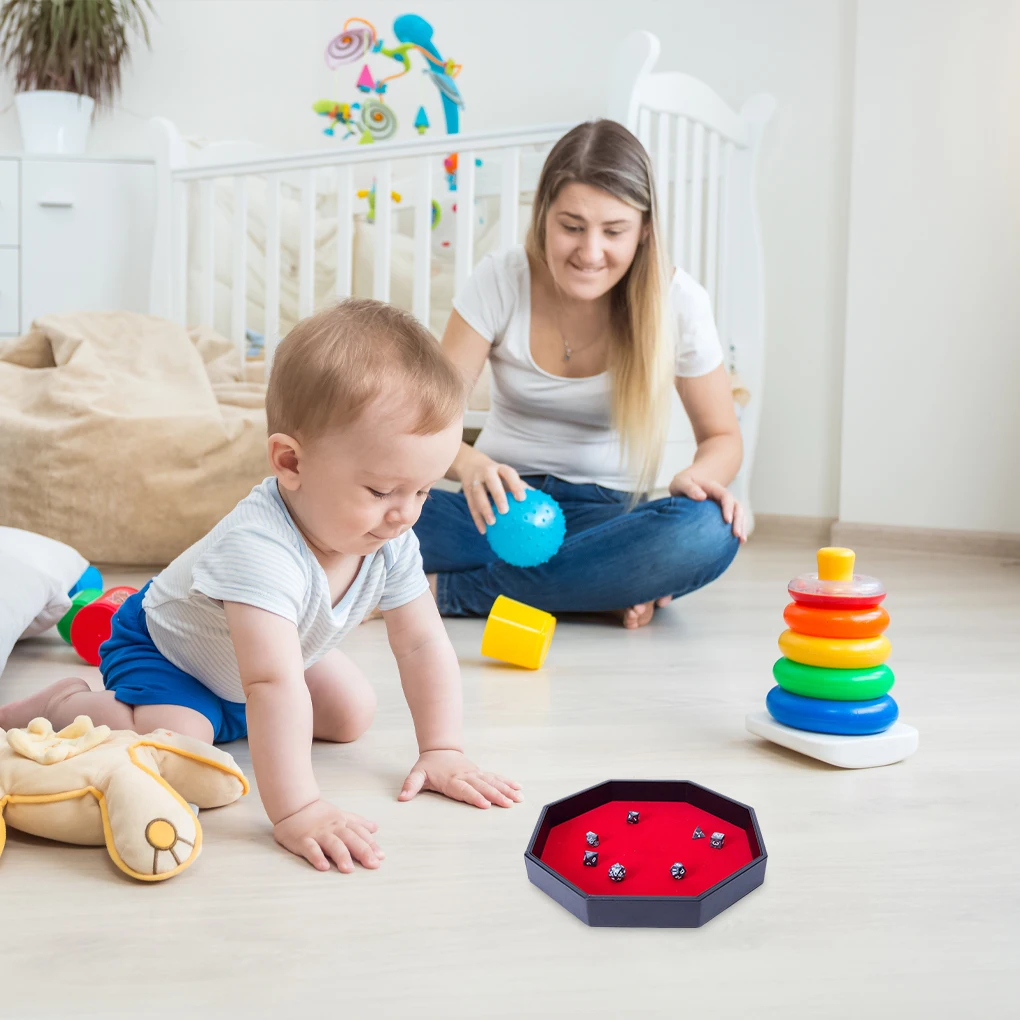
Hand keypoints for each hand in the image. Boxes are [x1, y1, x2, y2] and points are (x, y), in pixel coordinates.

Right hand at [272, 798, 383, 872]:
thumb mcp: (341, 815)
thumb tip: (375, 828)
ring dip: (342, 856)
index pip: (360, 833)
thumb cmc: (319, 814)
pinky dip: (317, 857)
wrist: (294, 805)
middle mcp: (333, 828)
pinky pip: (310, 848)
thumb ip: (357, 822)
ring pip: (332, 844)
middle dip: (363, 851)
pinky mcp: (302, 840)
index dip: (371, 844)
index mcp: (343, 823)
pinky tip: (323, 867)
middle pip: (350, 839)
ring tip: (349, 869)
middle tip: (373, 864)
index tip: (381, 856)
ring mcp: (318, 833)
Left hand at [399, 749, 522, 808]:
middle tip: (508, 804)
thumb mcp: (417, 774)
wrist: (440, 749)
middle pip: (483, 787)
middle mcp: (466, 776)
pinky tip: (518, 788)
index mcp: (452, 780)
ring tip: (518, 797)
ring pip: (492, 782)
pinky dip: (507, 782)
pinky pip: (495, 777)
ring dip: (506, 789)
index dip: (475, 797)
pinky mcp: (480, 773)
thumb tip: (402, 797)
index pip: (465, 790)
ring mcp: (475, 774)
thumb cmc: (429, 765)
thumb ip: (410, 785)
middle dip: (496, 796)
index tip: (486, 804)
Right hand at [456, 449, 526, 534]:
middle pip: (491, 482)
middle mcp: (486, 473)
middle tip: (505, 511)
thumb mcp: (507, 476)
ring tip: (492, 523)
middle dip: (498, 496)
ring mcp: (474, 481)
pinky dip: (477, 519)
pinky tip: (483, 531)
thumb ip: (521, 486)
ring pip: (478, 494)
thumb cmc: (497, 474)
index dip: (515, 485)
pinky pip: (471, 506)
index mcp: (500, 468)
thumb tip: (540, 500)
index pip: (508, 474)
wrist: (470, 464)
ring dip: (484, 509)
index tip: (522, 498)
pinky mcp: (466, 491)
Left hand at [669, 470, 746, 541]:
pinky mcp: (722, 512)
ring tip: (741, 541)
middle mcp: (722, 496)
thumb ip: (689, 488)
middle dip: (738, 520)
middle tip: (737, 534)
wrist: (684, 485)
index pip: (726, 496)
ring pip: (738, 514)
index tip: (727, 520)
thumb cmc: (682, 484)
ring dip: (741, 526)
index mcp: (714, 488)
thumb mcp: (681, 483)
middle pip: (736, 506)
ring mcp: (724, 504)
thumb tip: (702, 497)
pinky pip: (733, 521)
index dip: (728, 508)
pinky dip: (737, 529)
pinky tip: (736, 542)